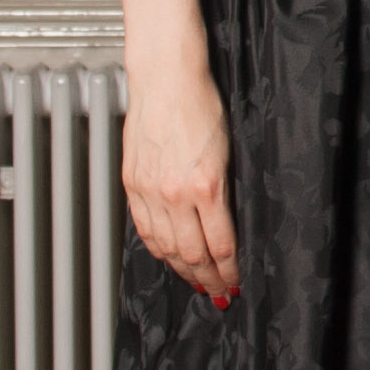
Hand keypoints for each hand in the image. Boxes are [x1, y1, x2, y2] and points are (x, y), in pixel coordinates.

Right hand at [122, 61, 239, 300]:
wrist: (166, 77)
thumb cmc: (201, 102)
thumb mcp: (228, 149)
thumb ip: (225, 190)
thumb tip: (228, 224)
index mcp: (207, 185)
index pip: (221, 245)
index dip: (230, 270)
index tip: (236, 281)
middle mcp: (175, 193)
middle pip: (192, 254)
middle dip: (209, 279)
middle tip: (219, 292)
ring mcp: (149, 190)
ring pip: (166, 247)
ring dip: (183, 270)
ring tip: (197, 282)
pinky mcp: (133, 183)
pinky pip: (144, 228)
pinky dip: (158, 249)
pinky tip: (168, 256)